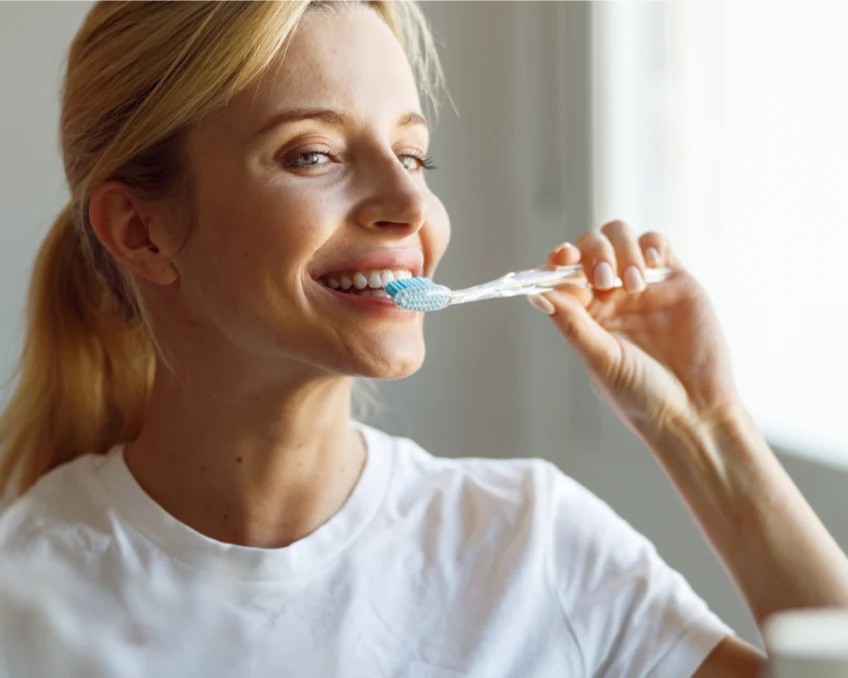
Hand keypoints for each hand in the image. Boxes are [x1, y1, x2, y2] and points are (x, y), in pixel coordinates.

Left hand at [530, 221, 740, 440]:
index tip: (560, 259)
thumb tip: (536, 294)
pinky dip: (650, 244)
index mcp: (585, 314)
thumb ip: (572, 324)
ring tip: (634, 284)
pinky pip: (658, 244)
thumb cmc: (641, 396)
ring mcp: (643, 286)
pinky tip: (651, 266)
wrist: (693, 411)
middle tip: (605, 280)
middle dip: (593, 253)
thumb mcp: (601, 360)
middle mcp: (611, 296)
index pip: (563, 273)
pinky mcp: (676, 281)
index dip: (558, 260)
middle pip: (590, 247)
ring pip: (621, 237)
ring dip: (621, 249)